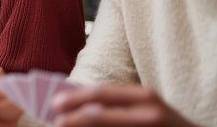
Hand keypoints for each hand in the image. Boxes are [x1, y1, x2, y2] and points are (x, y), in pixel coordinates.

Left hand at [51, 85, 197, 126]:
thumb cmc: (161, 122)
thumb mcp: (142, 106)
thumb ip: (114, 104)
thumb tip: (76, 105)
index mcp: (142, 96)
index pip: (101, 94)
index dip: (75, 98)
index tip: (55, 103)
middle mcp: (148, 112)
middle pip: (100, 115)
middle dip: (74, 120)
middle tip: (56, 123)